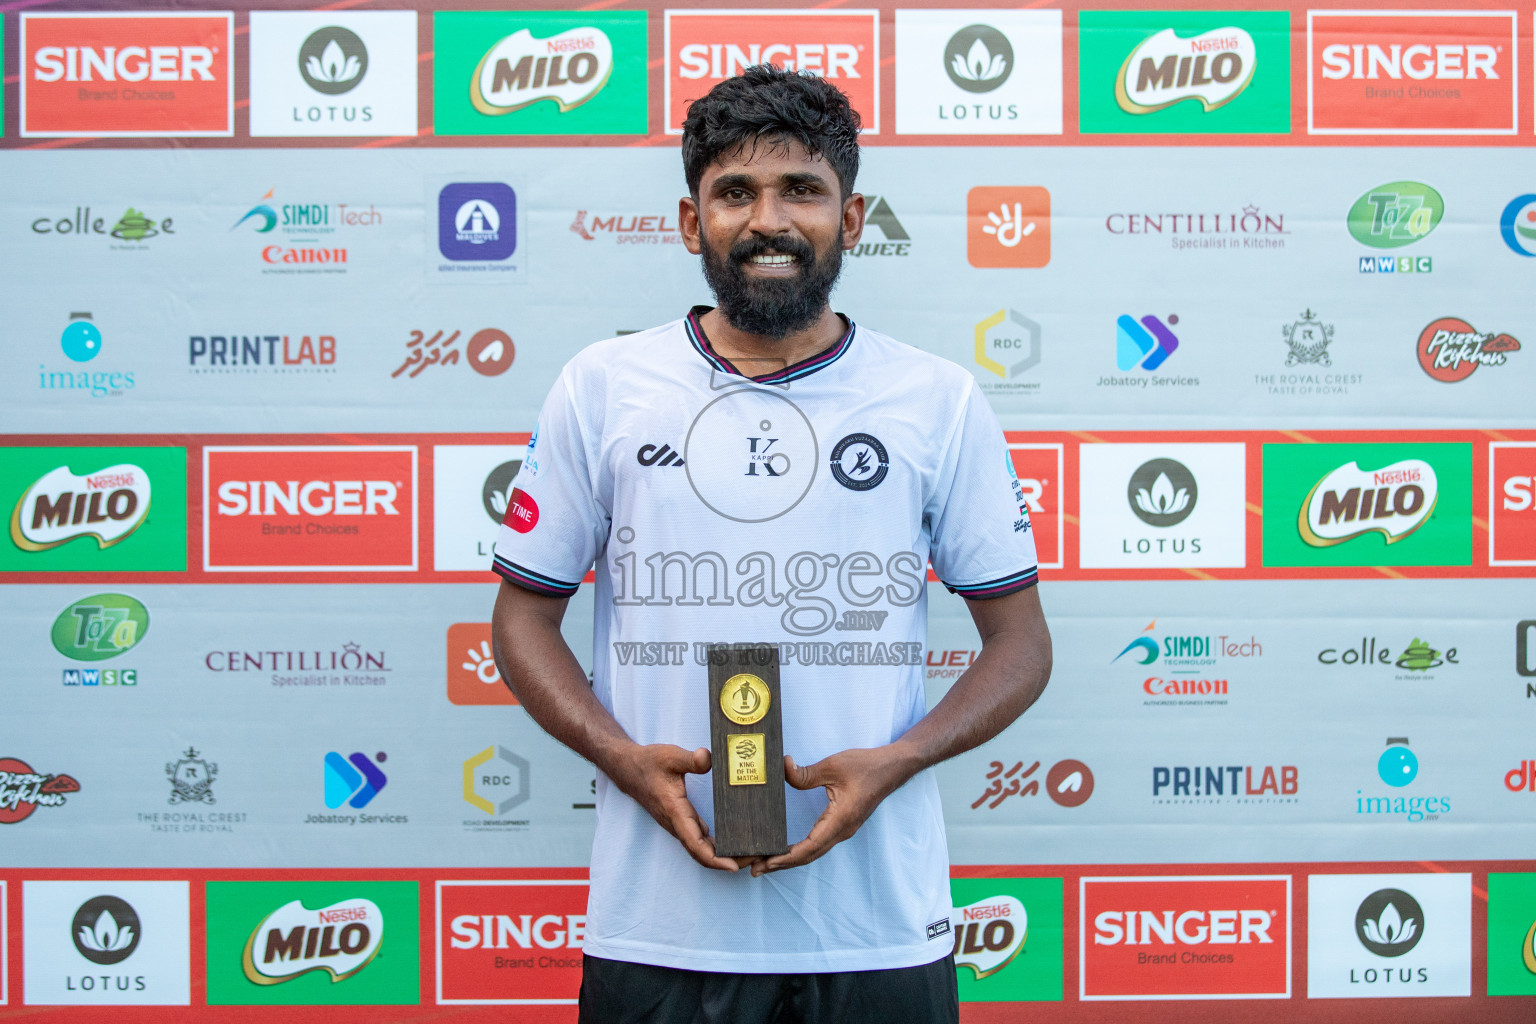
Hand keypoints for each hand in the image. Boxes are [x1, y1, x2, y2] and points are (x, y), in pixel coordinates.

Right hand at [607, 743, 746, 872]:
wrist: (628, 769)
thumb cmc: (648, 763)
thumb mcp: (669, 756)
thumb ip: (690, 759)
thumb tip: (708, 758)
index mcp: (675, 811)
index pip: (695, 844)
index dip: (715, 859)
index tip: (734, 866)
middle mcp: (676, 823)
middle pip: (701, 853)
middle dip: (726, 861)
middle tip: (754, 859)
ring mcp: (678, 824)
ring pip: (700, 848)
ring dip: (722, 855)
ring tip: (748, 853)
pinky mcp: (681, 820)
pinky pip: (699, 839)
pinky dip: (715, 845)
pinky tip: (732, 841)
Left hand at [754, 746, 918, 876]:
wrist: (893, 768)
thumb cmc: (867, 766)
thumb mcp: (833, 766)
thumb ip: (806, 773)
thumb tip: (783, 768)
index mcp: (840, 819)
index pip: (808, 847)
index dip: (784, 857)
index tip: (764, 863)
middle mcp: (842, 830)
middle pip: (808, 855)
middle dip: (781, 864)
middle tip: (754, 868)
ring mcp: (844, 829)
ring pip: (814, 852)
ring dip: (790, 859)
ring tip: (766, 863)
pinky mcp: (843, 824)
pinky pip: (819, 844)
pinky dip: (801, 850)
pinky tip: (788, 850)